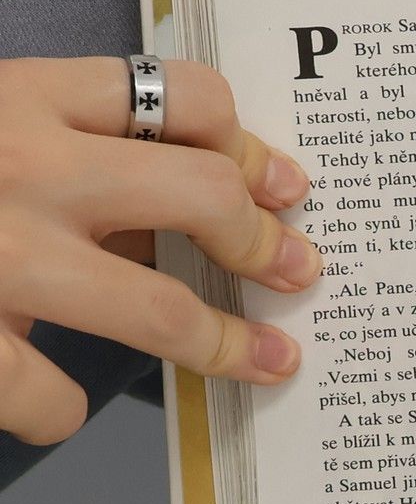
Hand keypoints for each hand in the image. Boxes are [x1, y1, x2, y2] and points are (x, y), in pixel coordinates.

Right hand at [0, 57, 317, 444]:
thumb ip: (62, 135)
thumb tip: (197, 194)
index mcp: (21, 96)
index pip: (181, 93)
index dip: (250, 142)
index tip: (286, 187)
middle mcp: (19, 167)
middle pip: (202, 193)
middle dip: (265, 241)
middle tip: (300, 272)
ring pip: (157, 311)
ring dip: (224, 345)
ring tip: (264, 363)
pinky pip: (52, 397)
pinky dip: (64, 410)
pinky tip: (58, 403)